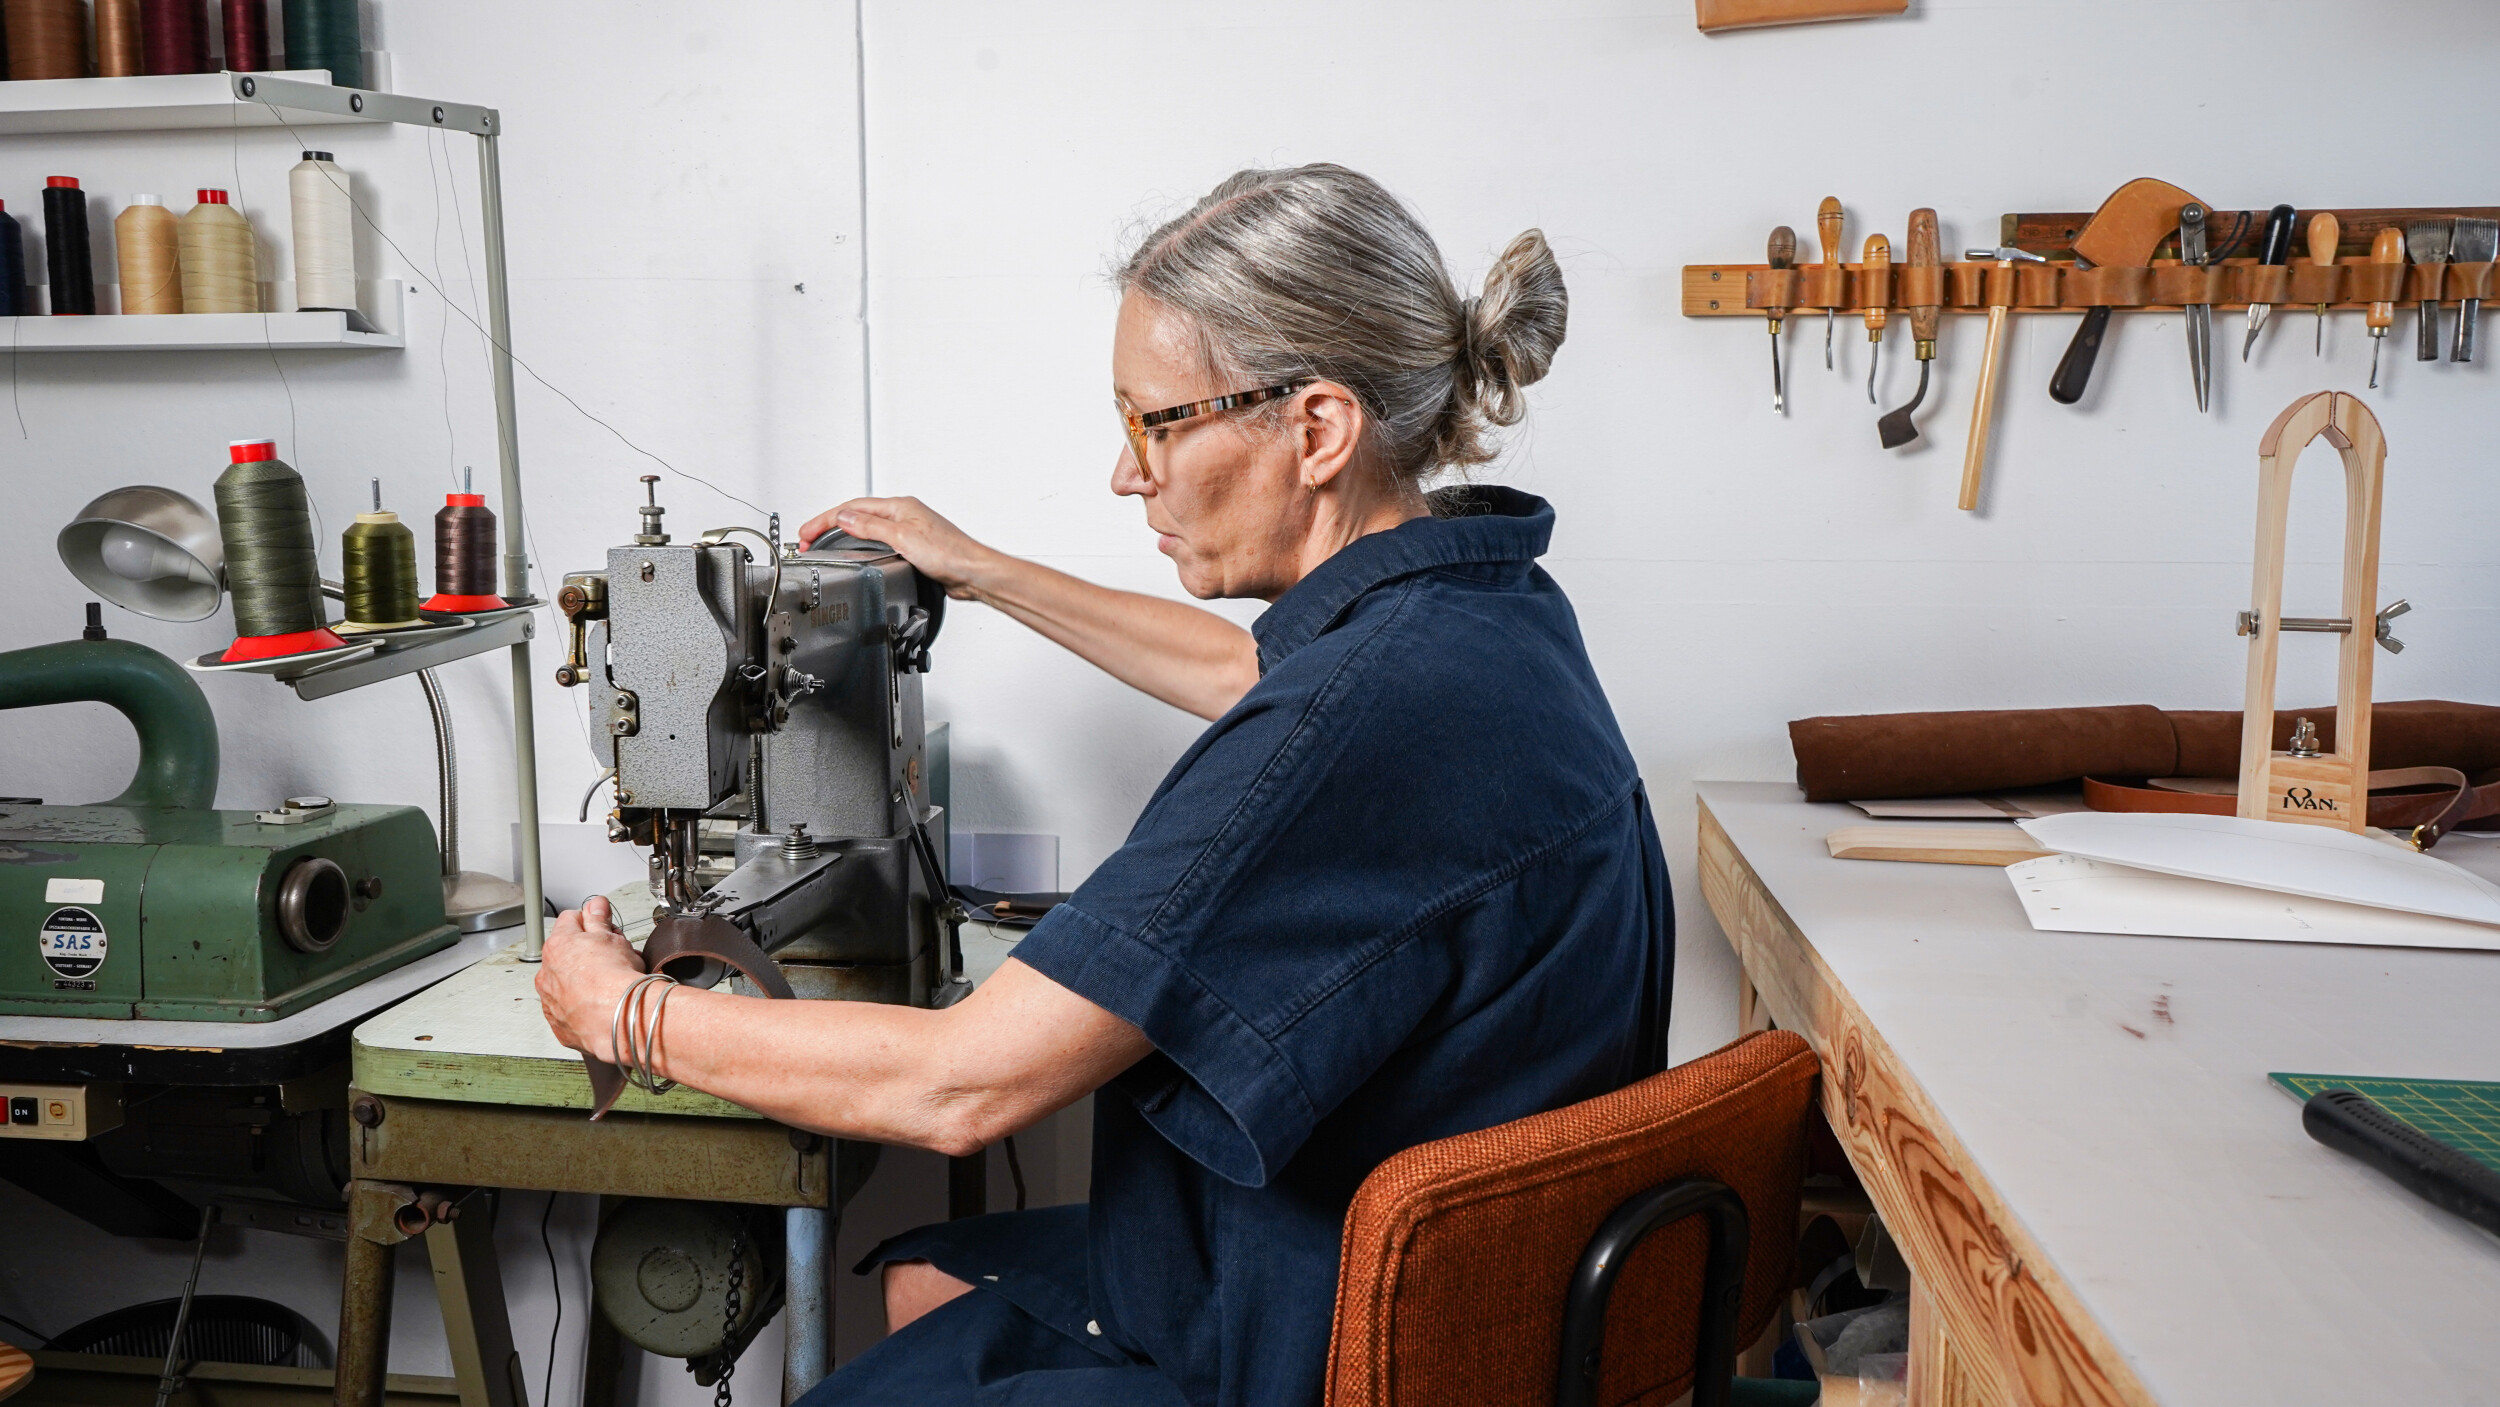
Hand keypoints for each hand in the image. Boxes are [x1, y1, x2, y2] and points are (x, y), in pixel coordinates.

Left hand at [535, 896, 645, 1062]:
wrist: (618, 1019)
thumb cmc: (614, 979)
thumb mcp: (612, 938)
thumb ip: (599, 919)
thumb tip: (596, 906)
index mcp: (558, 945)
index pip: (571, 919)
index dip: (593, 922)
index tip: (605, 929)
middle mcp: (547, 973)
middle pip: (568, 953)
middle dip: (588, 952)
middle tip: (614, 957)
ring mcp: (550, 1001)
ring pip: (566, 983)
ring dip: (583, 980)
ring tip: (609, 984)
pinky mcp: (559, 1025)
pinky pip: (569, 1010)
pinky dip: (582, 1007)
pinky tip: (601, 1005)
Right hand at [796, 497, 996, 600]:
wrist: (973, 573)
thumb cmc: (950, 553)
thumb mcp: (903, 538)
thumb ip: (871, 527)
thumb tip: (844, 518)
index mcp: (900, 507)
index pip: (853, 507)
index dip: (826, 519)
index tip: (807, 531)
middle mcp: (904, 515)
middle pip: (857, 514)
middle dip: (829, 525)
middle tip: (808, 538)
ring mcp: (908, 531)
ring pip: (867, 528)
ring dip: (843, 533)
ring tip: (824, 542)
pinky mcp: (913, 548)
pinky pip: (878, 541)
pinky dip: (860, 544)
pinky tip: (856, 552)